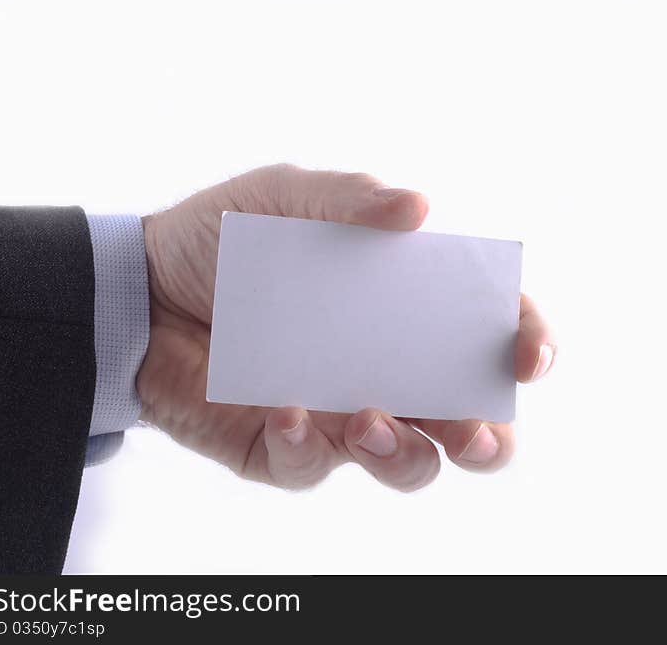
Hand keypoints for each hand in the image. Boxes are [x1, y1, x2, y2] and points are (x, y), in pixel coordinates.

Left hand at [138, 165, 555, 490]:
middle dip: (489, 439)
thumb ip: (349, 198)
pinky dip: (305, 446)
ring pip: (408, 466)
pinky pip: (312, 468)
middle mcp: (386, 373)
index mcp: (403, 313)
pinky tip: (282, 410)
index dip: (524, 347)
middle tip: (475, 430)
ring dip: (405, 457)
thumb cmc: (222, 237)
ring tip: (369, 421)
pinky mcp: (284, 449)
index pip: (487, 336)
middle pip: (467, 424)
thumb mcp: (284, 197)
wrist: (137, 289)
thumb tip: (420, 207)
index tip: (529, 355)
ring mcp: (339, 418)